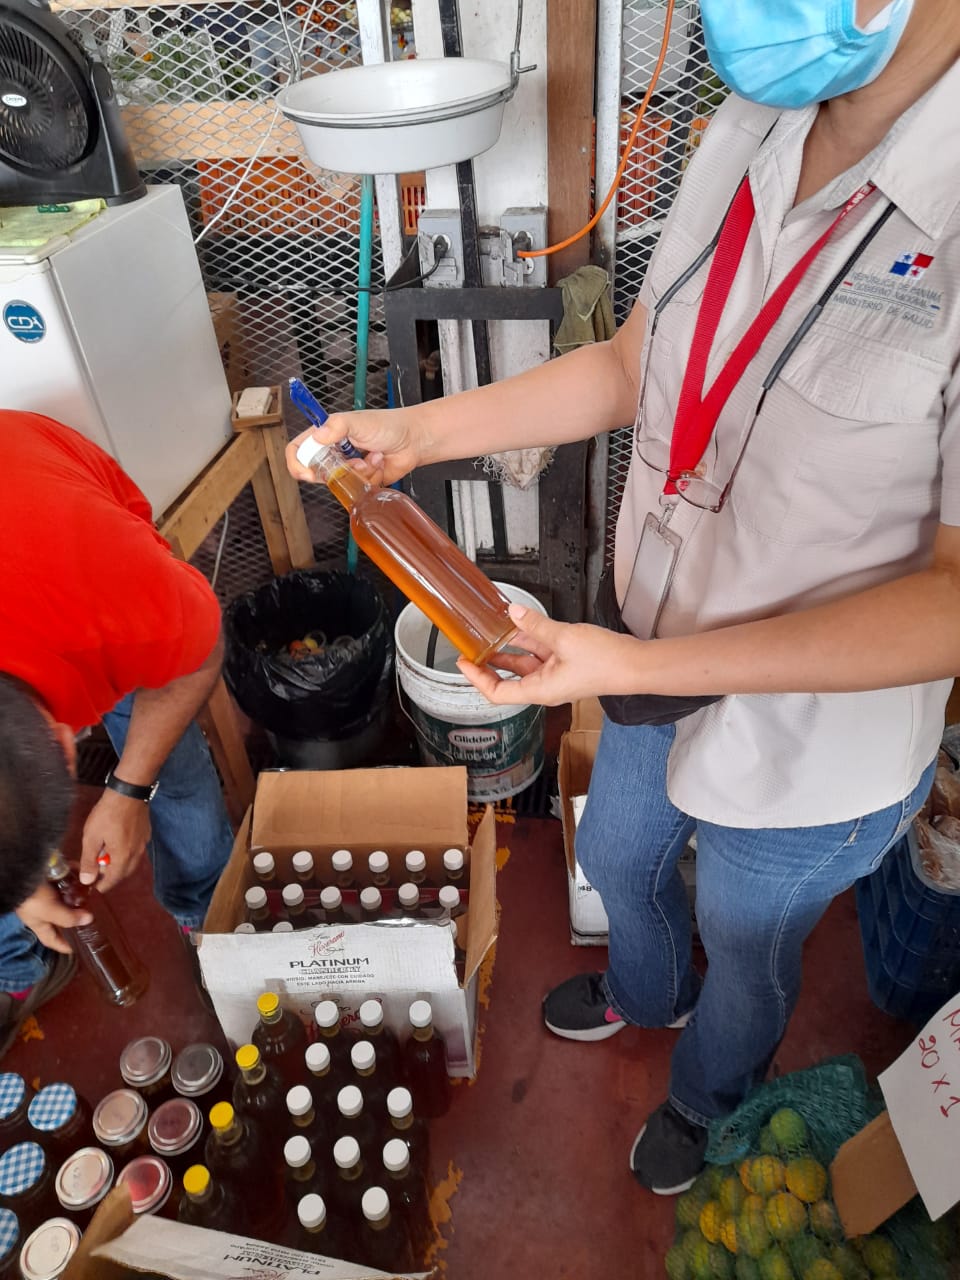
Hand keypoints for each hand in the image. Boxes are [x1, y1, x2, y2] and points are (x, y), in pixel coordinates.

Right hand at [16, 884, 91, 954]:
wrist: (23, 871)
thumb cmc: (32, 898)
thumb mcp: (49, 912)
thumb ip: (68, 918)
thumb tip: (88, 920)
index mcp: (39, 923)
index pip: (51, 940)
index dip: (64, 946)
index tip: (78, 948)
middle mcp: (43, 909)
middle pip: (63, 917)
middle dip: (77, 917)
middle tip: (94, 918)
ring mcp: (47, 893)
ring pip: (67, 897)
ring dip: (80, 896)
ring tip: (95, 898)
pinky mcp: (52, 877)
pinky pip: (67, 878)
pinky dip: (77, 878)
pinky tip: (89, 880)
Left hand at [79, 790, 150, 889]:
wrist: (128, 792)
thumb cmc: (107, 814)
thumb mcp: (92, 837)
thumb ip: (89, 861)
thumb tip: (87, 880)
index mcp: (123, 857)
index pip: (113, 880)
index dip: (102, 885)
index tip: (94, 886)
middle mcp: (136, 854)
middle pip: (124, 873)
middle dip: (111, 875)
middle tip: (98, 870)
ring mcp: (143, 843)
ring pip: (132, 862)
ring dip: (119, 864)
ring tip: (106, 855)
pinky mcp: (146, 834)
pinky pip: (136, 851)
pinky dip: (127, 853)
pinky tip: (118, 842)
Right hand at [285, 409, 425, 487]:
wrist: (413, 439)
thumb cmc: (387, 425)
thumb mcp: (358, 421)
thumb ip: (336, 426)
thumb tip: (317, 436)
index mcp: (326, 435)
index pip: (299, 450)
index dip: (297, 463)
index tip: (308, 473)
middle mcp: (334, 452)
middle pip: (317, 472)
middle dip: (337, 471)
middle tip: (355, 461)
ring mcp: (347, 468)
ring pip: (339, 483)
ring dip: (359, 472)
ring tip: (373, 456)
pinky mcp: (360, 481)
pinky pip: (356, 489)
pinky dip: (370, 478)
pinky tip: (379, 463)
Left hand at [457, 604, 642, 706]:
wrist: (636, 665)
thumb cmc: (606, 662)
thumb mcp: (565, 638)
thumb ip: (536, 625)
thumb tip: (513, 613)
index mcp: (540, 690)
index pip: (497, 692)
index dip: (476, 679)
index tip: (463, 662)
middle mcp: (545, 686)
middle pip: (507, 678)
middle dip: (488, 663)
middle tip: (471, 647)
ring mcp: (556, 675)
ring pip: (524, 663)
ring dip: (508, 649)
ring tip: (489, 632)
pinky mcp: (566, 664)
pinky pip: (540, 654)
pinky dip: (528, 641)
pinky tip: (520, 625)